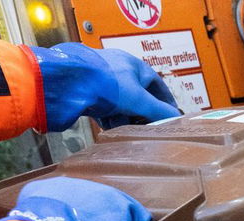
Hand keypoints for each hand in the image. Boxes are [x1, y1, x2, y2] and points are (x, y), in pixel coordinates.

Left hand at [30, 43, 180, 131]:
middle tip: (146, 130)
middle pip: (138, 97)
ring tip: (124, 130)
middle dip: (142, 115)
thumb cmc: (106, 83)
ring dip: (124, 119)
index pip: (157, 85)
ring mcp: (102, 80)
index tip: (171, 117)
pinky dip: (108, 119)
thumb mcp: (139, 100)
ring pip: (120, 105)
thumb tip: (175, 119)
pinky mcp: (87, 91)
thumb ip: (159, 111)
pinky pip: (104, 108)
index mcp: (135, 66)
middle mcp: (119, 70)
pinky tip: (107, 127)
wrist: (68, 82)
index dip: (165, 102)